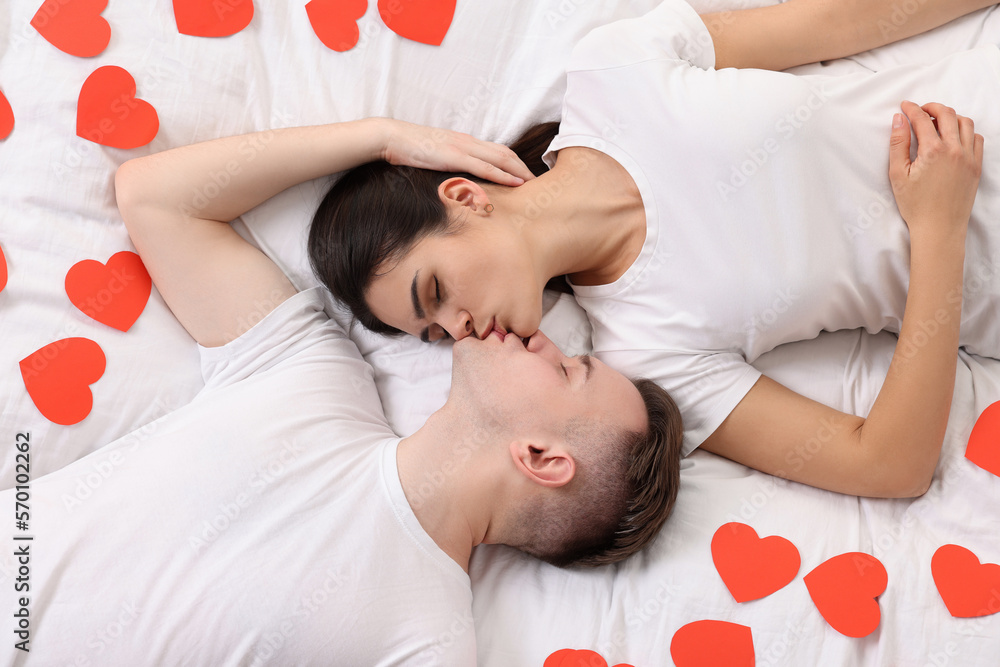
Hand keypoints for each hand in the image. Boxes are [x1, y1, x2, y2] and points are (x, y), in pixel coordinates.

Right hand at [378, 118, 535, 185]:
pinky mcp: (455, 156)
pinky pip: (485, 166)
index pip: (497, 150)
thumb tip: (457, 175)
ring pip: (501, 158)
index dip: (515, 162)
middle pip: (506, 153)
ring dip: (520, 171)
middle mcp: (468, 142)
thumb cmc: (409, 148)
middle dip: (524, 168)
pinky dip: (503, 175)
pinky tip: (515, 182)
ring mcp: (463, 148)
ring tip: (534, 184)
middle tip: (539, 183)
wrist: (391, 138)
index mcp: (464, 141)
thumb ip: (449, 161)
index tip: (527, 175)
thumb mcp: (434, 155)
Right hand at [888, 101, 982, 242]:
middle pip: (947, 114)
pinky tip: (954, 138)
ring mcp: (969, 157)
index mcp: (933, 150)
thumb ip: (898, 144)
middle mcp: (955, 149)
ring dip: (951, 117)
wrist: (939, 228)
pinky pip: (977, 138)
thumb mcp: (897, 175)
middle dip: (932, 107)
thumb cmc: (916, 205)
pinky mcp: (976, 166)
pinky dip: (966, 132)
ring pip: (965, 123)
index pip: (922, 119)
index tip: (905, 106)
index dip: (912, 109)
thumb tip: (898, 120)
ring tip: (937, 122)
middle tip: (921, 110)